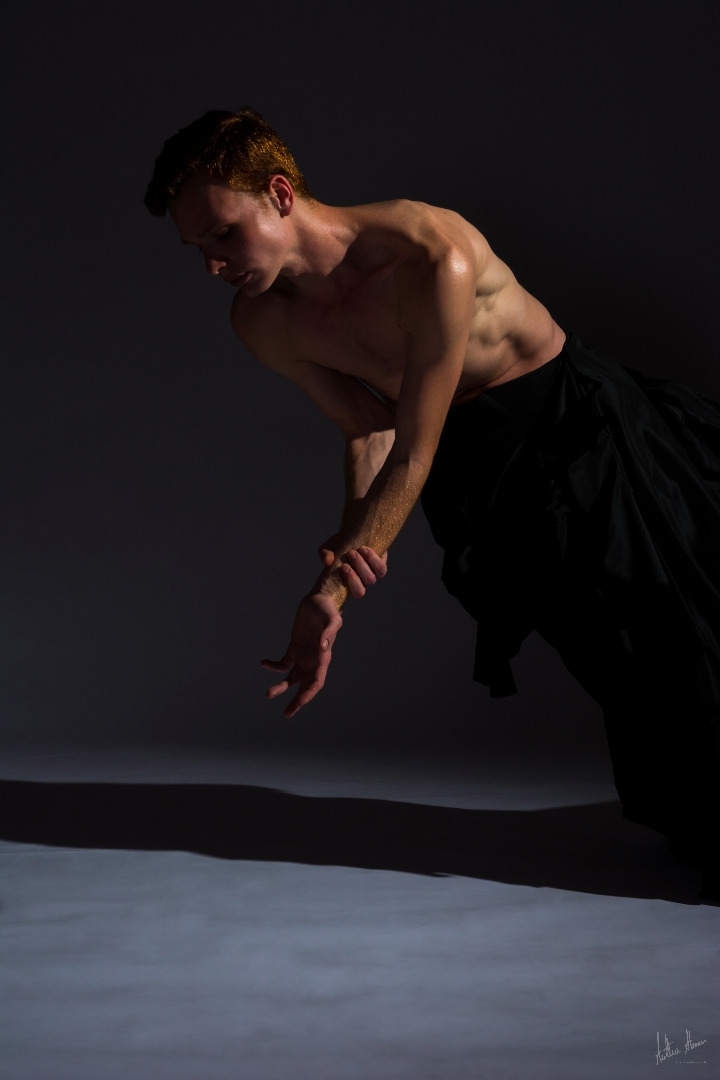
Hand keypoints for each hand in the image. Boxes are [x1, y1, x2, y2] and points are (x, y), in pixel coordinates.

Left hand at [261, 592, 342, 717]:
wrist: (320, 600)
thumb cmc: (329, 610)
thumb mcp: (333, 619)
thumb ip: (329, 633)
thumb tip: (323, 648)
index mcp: (323, 658)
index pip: (316, 682)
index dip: (308, 693)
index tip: (299, 702)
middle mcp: (313, 660)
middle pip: (304, 686)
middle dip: (296, 701)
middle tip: (286, 713)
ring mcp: (302, 655)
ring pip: (291, 678)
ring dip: (281, 687)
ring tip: (268, 694)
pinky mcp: (293, 648)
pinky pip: (282, 663)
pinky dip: (273, 665)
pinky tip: (263, 662)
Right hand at [318, 537, 387, 597]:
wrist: (357, 532)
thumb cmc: (340, 543)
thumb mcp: (329, 547)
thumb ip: (325, 554)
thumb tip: (328, 561)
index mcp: (346, 583)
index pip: (345, 598)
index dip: (342, 597)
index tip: (340, 569)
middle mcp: (360, 582)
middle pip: (359, 592)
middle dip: (352, 578)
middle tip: (344, 562)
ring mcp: (371, 575)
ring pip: (370, 580)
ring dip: (360, 566)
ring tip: (352, 553)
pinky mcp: (382, 564)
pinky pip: (381, 569)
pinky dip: (372, 559)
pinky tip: (364, 550)